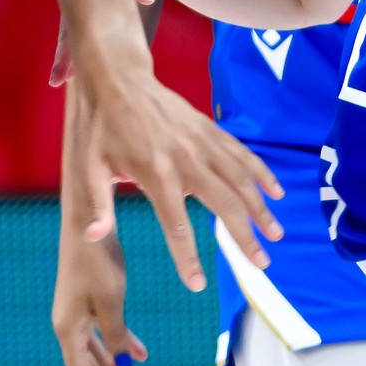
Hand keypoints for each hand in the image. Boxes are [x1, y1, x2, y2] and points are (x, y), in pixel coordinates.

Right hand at [50, 206, 153, 365]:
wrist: (88, 221)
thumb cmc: (97, 260)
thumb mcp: (110, 301)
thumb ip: (116, 336)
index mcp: (68, 330)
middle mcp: (69, 327)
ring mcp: (79, 315)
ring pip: (101, 354)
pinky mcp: (89, 302)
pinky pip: (105, 334)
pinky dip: (123, 346)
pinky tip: (143, 354)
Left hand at [71, 68, 282, 294]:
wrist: (118, 80)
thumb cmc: (100, 128)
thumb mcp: (89, 167)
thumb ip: (96, 204)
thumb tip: (93, 238)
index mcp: (156, 175)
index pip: (176, 224)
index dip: (187, 257)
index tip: (197, 285)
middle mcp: (186, 160)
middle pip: (224, 204)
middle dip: (245, 237)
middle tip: (261, 264)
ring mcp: (203, 143)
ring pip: (241, 180)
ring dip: (261, 209)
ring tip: (276, 235)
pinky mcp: (211, 130)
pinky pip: (243, 154)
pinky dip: (262, 173)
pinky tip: (277, 192)